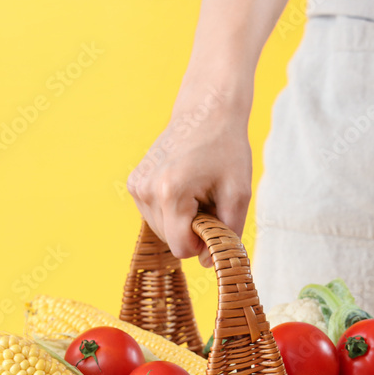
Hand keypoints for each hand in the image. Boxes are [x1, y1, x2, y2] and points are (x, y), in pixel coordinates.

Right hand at [127, 86, 251, 266]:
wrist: (206, 111)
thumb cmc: (227, 150)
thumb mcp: (239, 193)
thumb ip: (228, 233)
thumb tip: (209, 263)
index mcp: (170, 193)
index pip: (182, 248)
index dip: (204, 243)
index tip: (218, 220)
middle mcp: (146, 191)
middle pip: (171, 241)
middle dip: (194, 230)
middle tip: (210, 200)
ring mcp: (136, 186)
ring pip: (163, 230)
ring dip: (184, 221)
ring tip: (198, 191)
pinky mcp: (134, 183)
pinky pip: (156, 216)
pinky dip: (174, 211)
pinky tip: (185, 187)